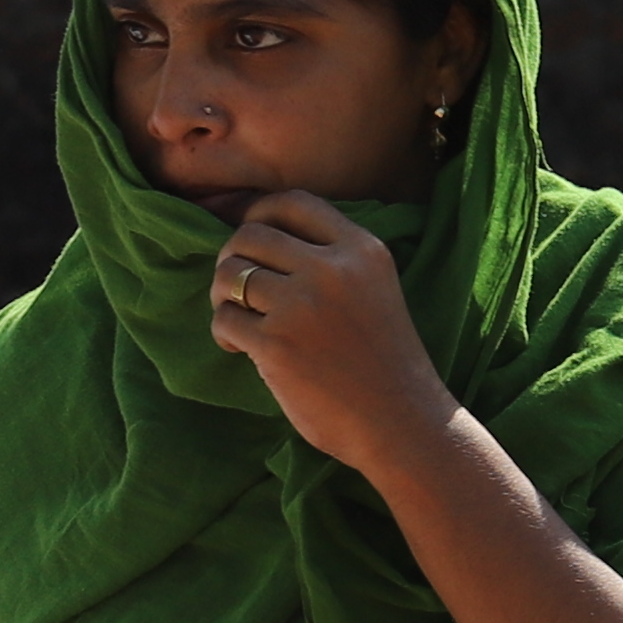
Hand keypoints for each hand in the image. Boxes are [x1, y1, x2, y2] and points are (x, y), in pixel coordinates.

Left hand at [201, 190, 458, 469]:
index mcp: (361, 249)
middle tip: (236, 290)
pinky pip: (224, 318)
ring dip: (221, 296)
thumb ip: (331, 263)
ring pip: (230, 273)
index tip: (249, 243)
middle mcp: (332, 268)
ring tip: (238, 321)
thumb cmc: (383, 361)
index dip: (257, 215)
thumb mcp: (373, 289)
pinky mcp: (276, 344)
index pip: (292, 202)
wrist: (401, 420)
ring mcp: (302, 304)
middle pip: (250, 234)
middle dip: (231, 258)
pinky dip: (223, 332)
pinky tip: (241, 349)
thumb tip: (257, 243)